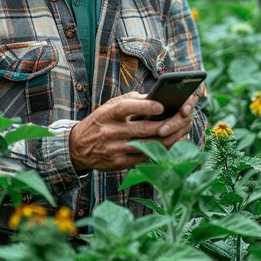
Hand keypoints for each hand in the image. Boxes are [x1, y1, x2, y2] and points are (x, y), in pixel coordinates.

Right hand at [69, 92, 196, 171]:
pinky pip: (145, 157)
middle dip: (167, 124)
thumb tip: (156, 97)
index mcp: (108, 114)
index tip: (162, 105)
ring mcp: (115, 149)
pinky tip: (171, 144)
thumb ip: (132, 100)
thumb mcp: (109, 106)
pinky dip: (160, 151)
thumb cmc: (100, 121)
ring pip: (148, 145)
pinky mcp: (120, 163)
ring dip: (168, 139)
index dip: (145, 107)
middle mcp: (111, 132)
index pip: (127, 108)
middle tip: (182, 118)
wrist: (78, 147)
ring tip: (182, 131)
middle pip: (144, 129)